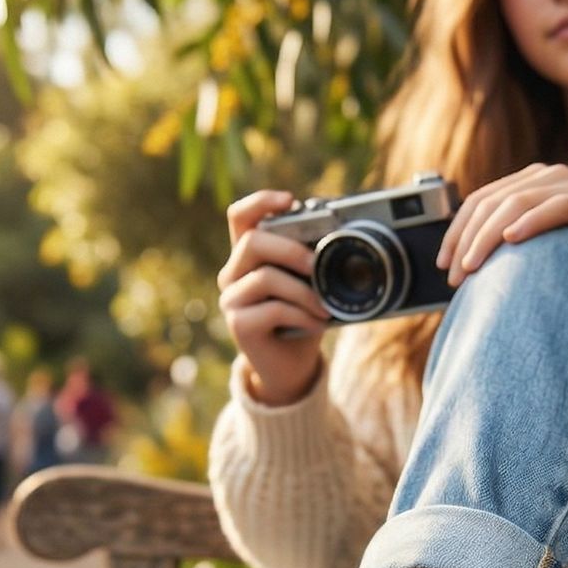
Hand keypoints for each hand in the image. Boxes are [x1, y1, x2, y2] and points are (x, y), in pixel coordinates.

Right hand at [218, 189, 332, 405]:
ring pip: (266, 278)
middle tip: (317, 265)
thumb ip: (310, 260)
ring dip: (303, 291)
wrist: (290, 367)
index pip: (240, 216)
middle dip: (290, 249)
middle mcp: (233, 274)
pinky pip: (274, 309)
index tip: (290, 200)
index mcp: (248, 256)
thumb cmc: (301, 319)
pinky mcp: (239, 325)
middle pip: (252, 242)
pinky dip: (302, 315)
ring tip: (324, 306)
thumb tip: (336, 235)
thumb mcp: (309, 284)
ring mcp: (232, 300)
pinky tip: (317, 324)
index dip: (261, 201)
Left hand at [434, 164, 567, 288]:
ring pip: (516, 203)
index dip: (456, 232)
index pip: (479, 201)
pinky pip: (557, 207)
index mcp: (529, 184)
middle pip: (492, 202)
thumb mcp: (536, 251)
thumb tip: (460, 271)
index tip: (443, 265)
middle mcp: (548, 177)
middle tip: (457, 276)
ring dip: (488, 237)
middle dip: (467, 240)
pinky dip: (531, 222)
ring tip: (474, 266)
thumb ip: (505, 249)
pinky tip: (512, 239)